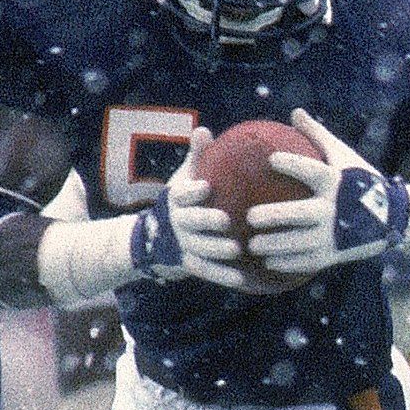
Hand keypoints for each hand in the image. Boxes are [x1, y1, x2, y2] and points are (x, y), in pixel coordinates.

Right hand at [134, 128, 254, 288]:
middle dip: (204, 221)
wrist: (167, 232)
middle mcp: (178, 222)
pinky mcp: (192, 264)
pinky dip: (222, 276)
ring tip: (236, 250)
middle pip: (188, 222)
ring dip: (215, 250)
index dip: (190, 191)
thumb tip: (204, 130)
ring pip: (197, 249)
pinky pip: (206, 272)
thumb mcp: (188, 175)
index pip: (180, 193)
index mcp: (177, 198)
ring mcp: (184, 244)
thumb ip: (198, 155)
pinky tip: (243, 279)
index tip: (206, 187)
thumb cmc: (188, 195)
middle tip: (226, 220)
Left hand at [245, 108, 405, 278]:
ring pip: (298, 244)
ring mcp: (333, 234)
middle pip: (298, 214)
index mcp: (335, 181)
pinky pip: (306, 261)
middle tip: (250, 216)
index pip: (311, 170)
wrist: (392, 217)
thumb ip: (317, 135)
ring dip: (273, 245)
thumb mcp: (343, 156)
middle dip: (273, 216)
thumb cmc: (360, 180)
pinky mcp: (334, 254)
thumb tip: (294, 112)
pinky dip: (286, 263)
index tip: (271, 160)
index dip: (291, 164)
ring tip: (252, 245)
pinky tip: (268, 261)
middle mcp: (333, 209)